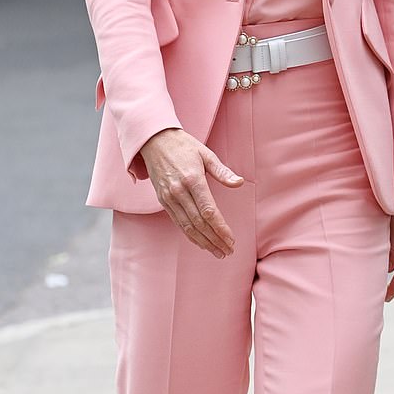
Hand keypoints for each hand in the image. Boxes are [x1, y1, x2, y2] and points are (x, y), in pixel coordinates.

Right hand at [140, 128, 243, 257]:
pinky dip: (190, 235)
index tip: (231, 239)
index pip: (209, 211)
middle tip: (228, 251)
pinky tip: (201, 242)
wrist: (154, 141)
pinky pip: (178, 222)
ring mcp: (169, 198)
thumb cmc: (183, 146)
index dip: (220, 228)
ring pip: (187, 227)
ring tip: (217, 252)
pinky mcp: (163, 201)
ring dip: (203, 242)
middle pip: (199, 223)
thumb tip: (239, 183)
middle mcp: (179, 191)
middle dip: (215, 239)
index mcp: (193, 179)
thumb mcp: (206, 154)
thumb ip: (222, 171)